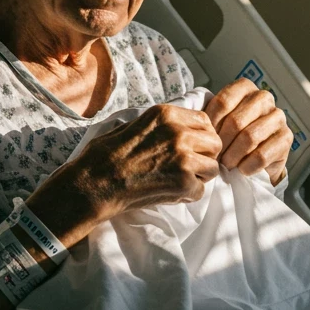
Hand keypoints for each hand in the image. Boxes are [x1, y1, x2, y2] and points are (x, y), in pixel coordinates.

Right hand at [30, 104, 221, 243]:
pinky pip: (201, 191)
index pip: (205, 120)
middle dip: (205, 155)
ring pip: (213, 168)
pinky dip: (188, 196)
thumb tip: (180, 127)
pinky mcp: (184, 182)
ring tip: (178, 180)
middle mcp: (179, 132)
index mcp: (166, 114)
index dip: (200, 136)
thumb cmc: (105, 156)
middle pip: (214, 143)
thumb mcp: (132, 124)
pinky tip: (169, 193)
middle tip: (188, 166)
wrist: (94, 183)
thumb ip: (160, 125)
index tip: (192, 146)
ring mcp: (184, 157)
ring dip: (199, 177)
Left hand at [204, 78, 292, 185]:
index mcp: (244, 88)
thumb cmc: (231, 137)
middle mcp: (263, 98)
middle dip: (222, 144)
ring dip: (233, 156)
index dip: (211, 125)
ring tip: (226, 164)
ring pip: (249, 137)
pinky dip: (248, 166)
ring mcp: (278, 116)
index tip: (205, 140)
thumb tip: (191, 118)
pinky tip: (242, 169)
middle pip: (235, 121)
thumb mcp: (217, 123)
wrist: (255, 160)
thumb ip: (206, 117)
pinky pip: (262, 154)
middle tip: (215, 157)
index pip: (222, 103)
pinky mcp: (287, 137)